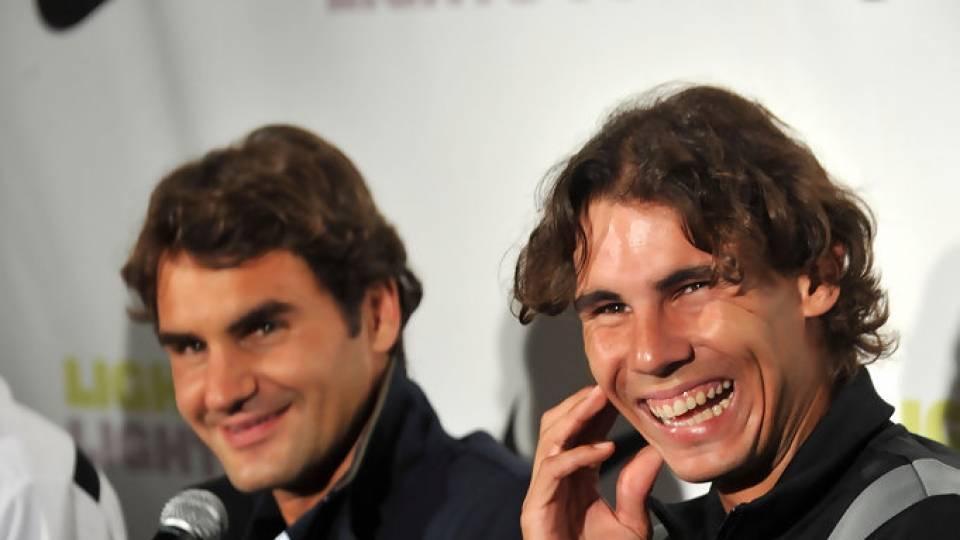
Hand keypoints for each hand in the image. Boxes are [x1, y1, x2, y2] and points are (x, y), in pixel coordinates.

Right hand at [521, 386, 663, 539]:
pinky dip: (577, 455)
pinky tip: (603, 449)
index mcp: (573, 476)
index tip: (618, 388)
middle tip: (605, 384)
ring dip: (574, 416)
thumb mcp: (630, 523)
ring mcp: (541, 491)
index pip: (580, 431)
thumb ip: (638, 487)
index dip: (596, 408)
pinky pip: (552, 470)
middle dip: (578, 403)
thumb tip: (657, 452)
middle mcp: (554, 478)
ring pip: (549, 438)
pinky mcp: (534, 508)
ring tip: (600, 399)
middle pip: (557, 425)